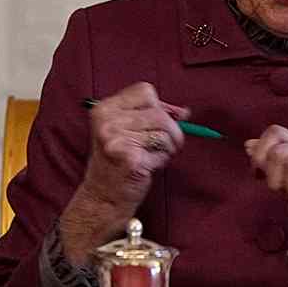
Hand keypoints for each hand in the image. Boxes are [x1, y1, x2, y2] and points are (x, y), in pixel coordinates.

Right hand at [81, 83, 188, 203]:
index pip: (145, 91)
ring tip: (151, 156)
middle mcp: (107, 121)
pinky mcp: (130, 158)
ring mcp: (116, 140)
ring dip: (166, 147)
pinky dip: (161, 160)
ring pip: (164, 133)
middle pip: (159, 113)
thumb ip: (153, 116)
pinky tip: (147, 166)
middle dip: (171, 130)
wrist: (103, 195)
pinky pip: (162, 152)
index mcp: (104, 108)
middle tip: (166, 144)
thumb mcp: (128, 130)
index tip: (159, 122)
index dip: (160, 106)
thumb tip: (184, 112)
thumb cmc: (118, 161)